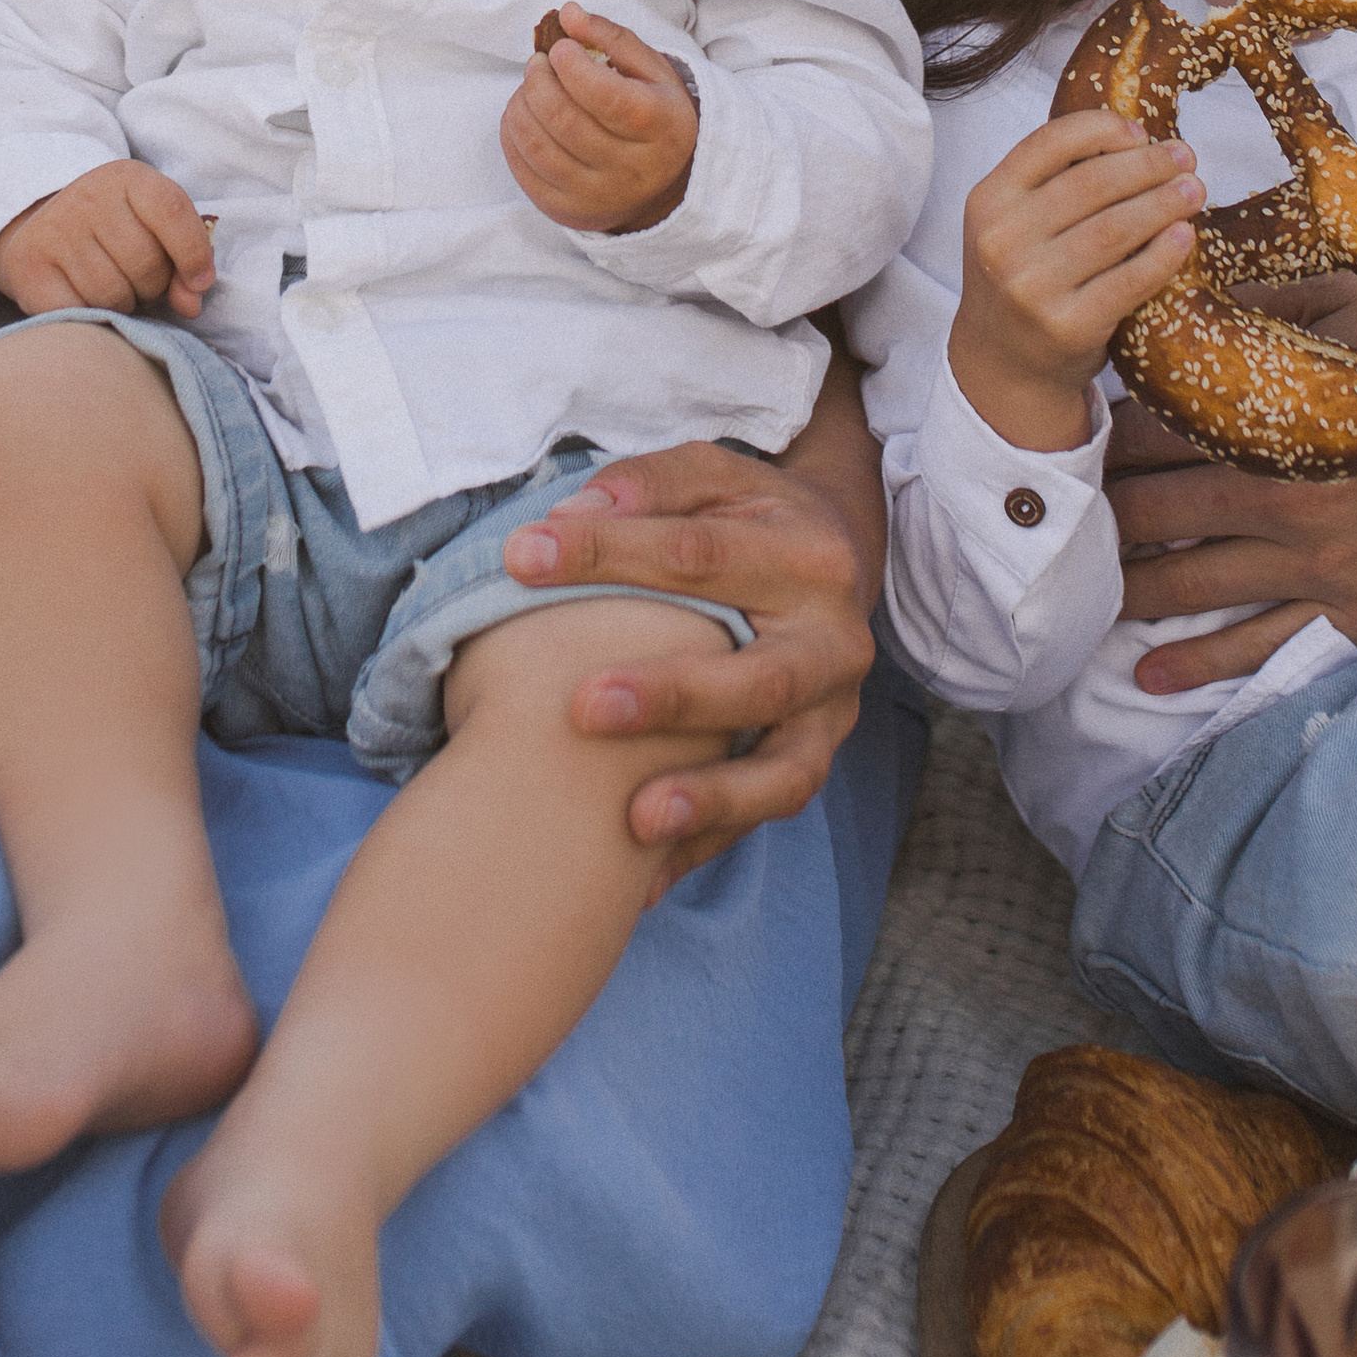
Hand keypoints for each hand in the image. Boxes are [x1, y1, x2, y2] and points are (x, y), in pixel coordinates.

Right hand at [0, 162, 214, 318]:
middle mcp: (87, 196)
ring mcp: (53, 229)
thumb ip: (186, 261)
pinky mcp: (28, 266)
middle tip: (140, 284)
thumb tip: (191, 306)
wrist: (45, 227)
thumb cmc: (117, 231)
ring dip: (124, 306)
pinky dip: (91, 317)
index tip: (200, 283)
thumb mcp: (156, 228)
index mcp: (128, 178)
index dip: (193, 254)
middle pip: (145, 264)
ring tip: (116, 290)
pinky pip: (78, 311)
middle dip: (153, 288)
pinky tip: (88, 302)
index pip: (172, 211)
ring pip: (113, 295)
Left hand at [499, 377, 879, 891]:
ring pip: (786, 772)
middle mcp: (834, 641)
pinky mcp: (813, 760)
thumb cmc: (749, 517)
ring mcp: (832, 713)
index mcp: (807, 555)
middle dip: (674, 696)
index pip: (700, 554)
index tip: (522, 557)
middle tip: (583, 706)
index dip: (607, 554)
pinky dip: (705, 848)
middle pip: (760, 678)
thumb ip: (650, 485)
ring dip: (712, 798)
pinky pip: (766, 818)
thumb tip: (577, 511)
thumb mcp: (714, 475)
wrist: (835, 560)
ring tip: (636, 818)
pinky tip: (638, 881)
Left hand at [501, 4, 697, 235]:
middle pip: (565, 120)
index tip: (559, 48)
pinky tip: (522, 115)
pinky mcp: (566, 209)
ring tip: (529, 87)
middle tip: (537, 64)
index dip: (571, 65)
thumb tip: (568, 13)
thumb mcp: (650, 71)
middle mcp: (632, 168)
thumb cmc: (652, 114)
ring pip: (539, 146)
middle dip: (539, 81)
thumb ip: (611, 37)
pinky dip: (512, 133)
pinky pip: (523, 169)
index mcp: (661, 127)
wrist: (661, 184)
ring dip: (521, 105)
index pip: (605, 96)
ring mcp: (598, 195)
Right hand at [947, 111, 1201, 454]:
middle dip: (1148, 165)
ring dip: (1164, 203)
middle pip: (1091, 183)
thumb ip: (1052, 181)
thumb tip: (1137, 138)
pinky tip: (1184, 236)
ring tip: (1193, 192)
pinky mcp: (1068, 325)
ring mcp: (1033, 286)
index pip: (1050, 143)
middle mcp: (1003, 241)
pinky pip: (1130, 279)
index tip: (1141, 131)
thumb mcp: (1012, 222)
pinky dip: (1164, 254)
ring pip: (1115, 229)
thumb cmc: (1022, 277)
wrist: (1003, 362)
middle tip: (1186, 158)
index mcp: (988, 200)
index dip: (1103, 128)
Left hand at [1106, 253, 1356, 690]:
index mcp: (1273, 423)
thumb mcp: (1348, 311)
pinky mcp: (1355, 611)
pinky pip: (1263, 647)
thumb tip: (1182, 286)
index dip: (1102, 438)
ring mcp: (1319, 567)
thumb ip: (1261, 309)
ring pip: (1194, 586)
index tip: (1068, 438)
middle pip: (1157, 514)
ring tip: (1075, 592)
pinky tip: (1149, 674)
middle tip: (1047, 519)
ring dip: (1129, 588)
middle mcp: (1284, 501)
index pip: (1153, 434)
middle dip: (1099, 516)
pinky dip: (1200, 662)